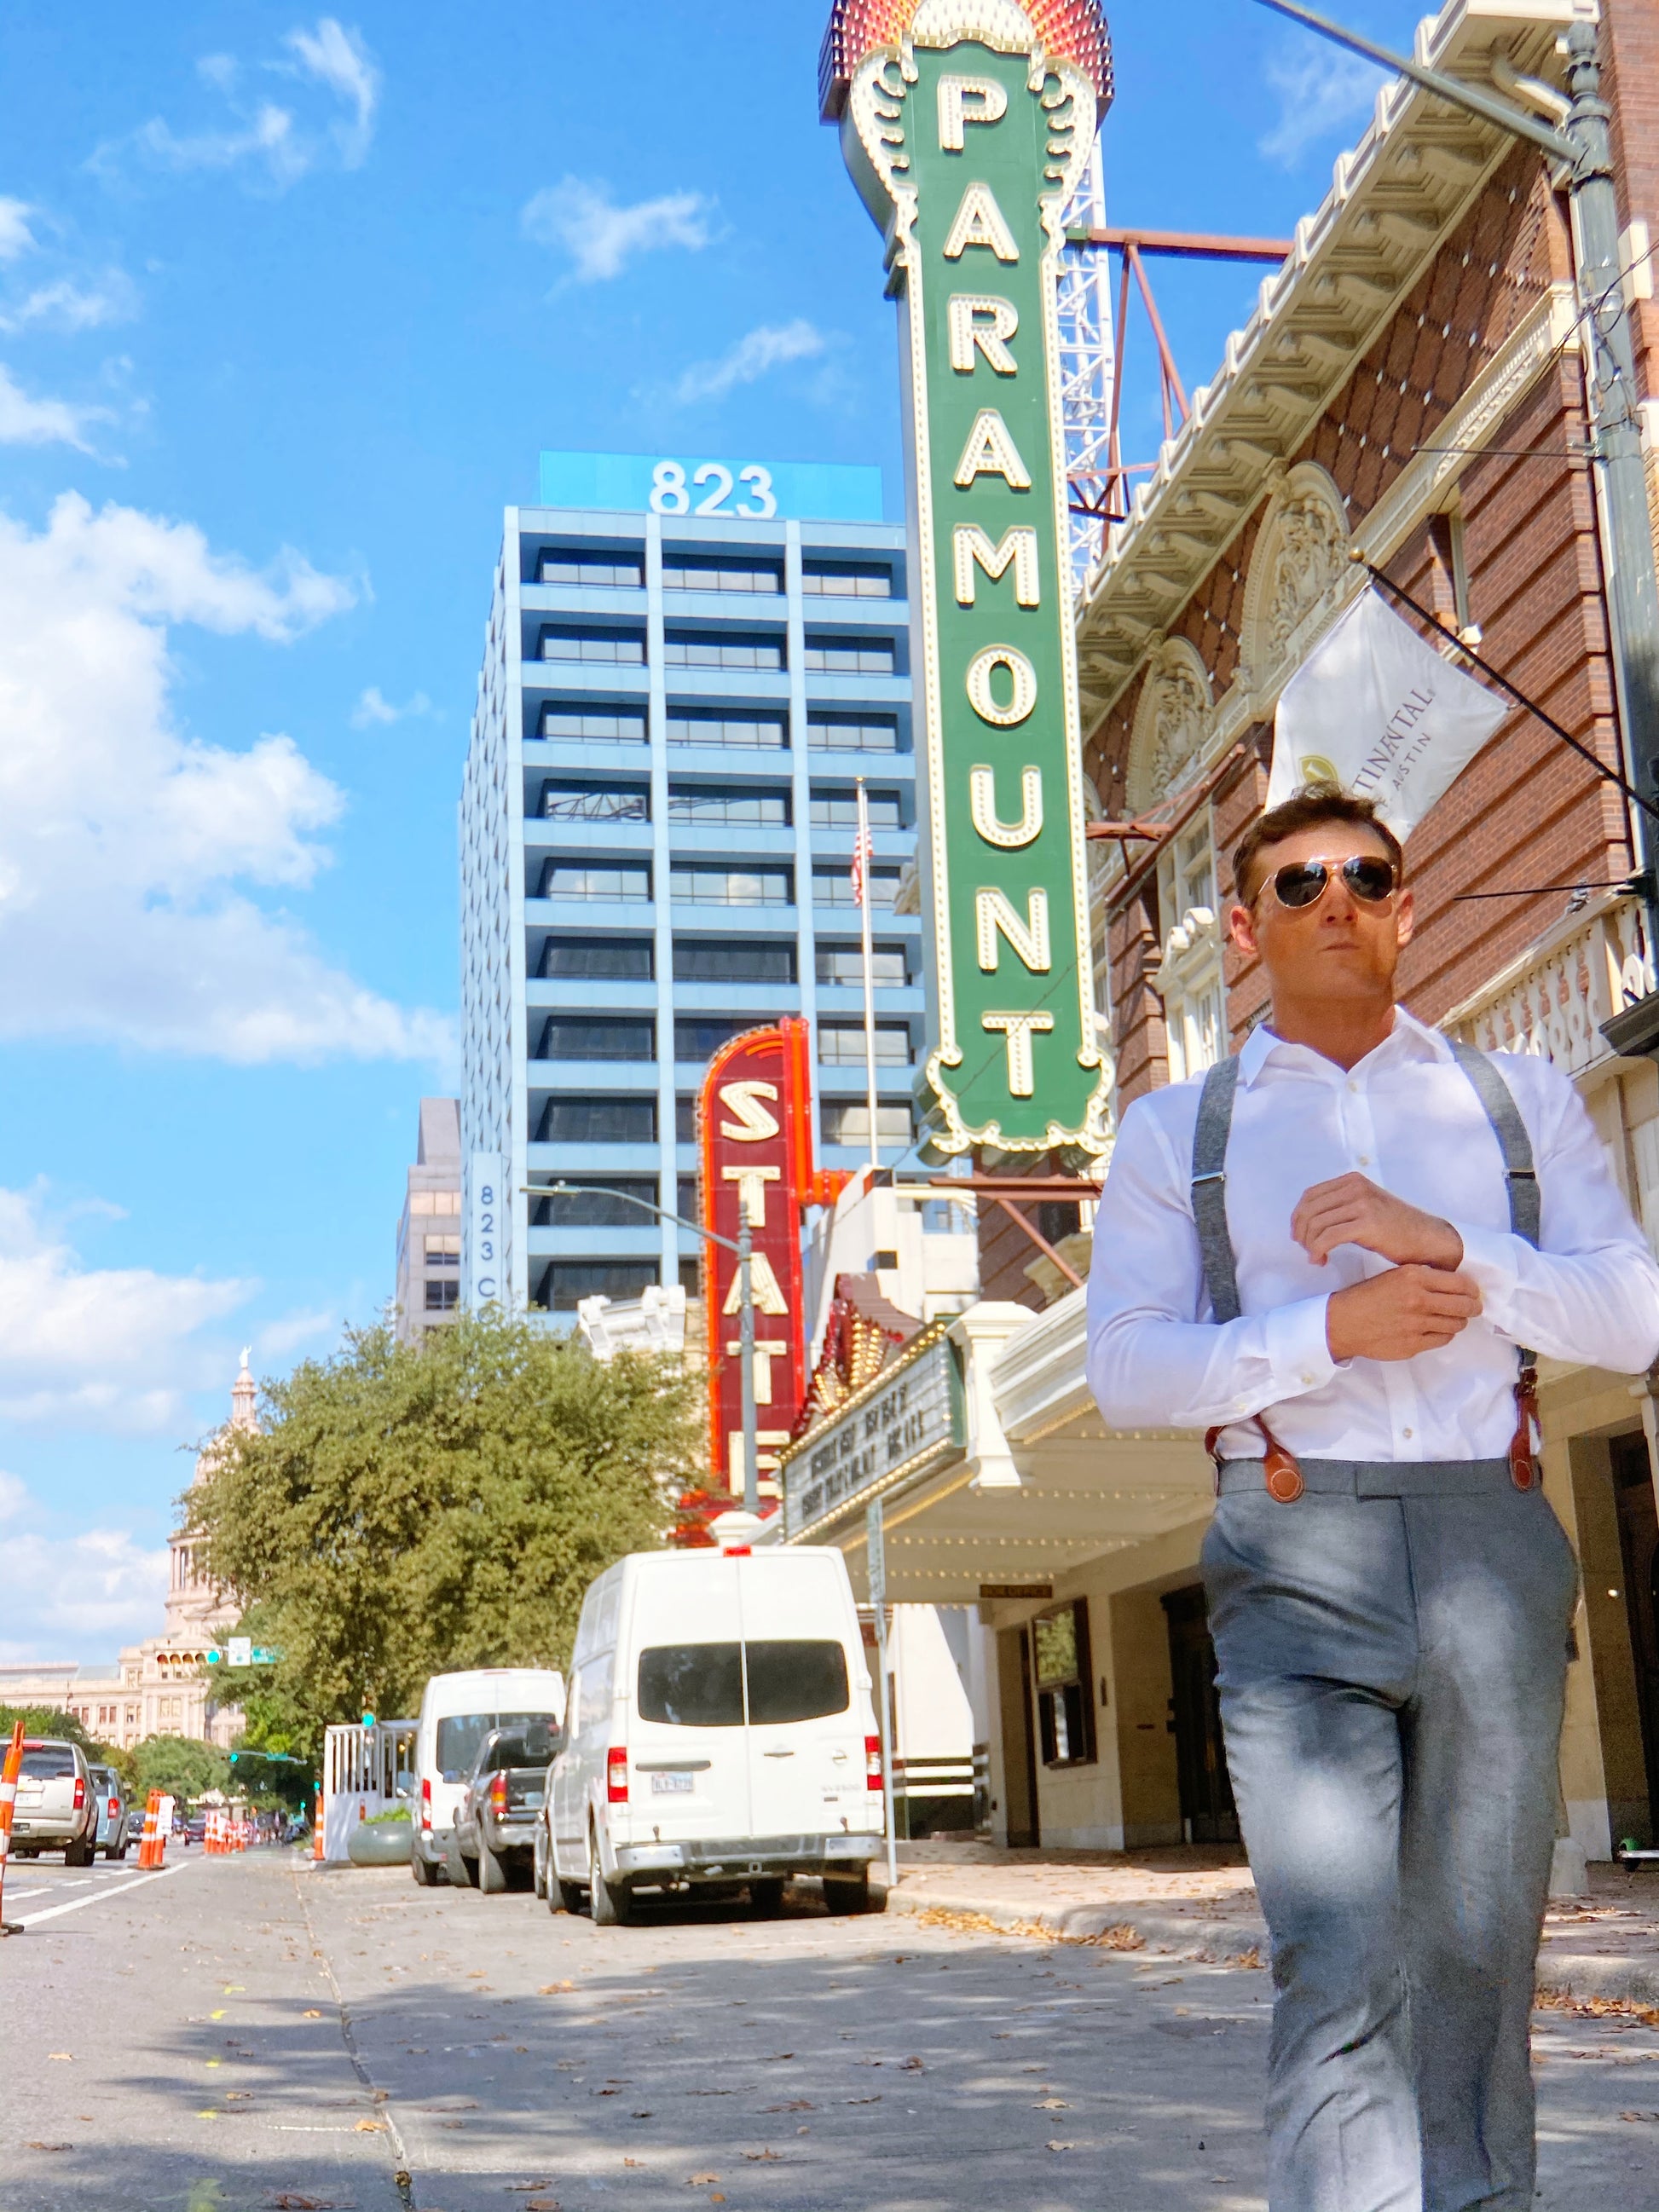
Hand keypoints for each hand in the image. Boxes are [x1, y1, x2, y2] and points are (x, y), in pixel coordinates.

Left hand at [1292, 1173, 1462, 1268]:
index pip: (1310, 1195)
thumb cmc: (1395, 1228)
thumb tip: (1307, 1220)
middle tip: (1305, 1250)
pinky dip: (1317, 1251)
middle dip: (1301, 1233)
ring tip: (1316, 1257)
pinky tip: (1321, 1260)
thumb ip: (1340, 1206)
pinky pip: (1328, 1237)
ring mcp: (1362, 1203)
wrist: (1427, 1239)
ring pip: (1316, 1224)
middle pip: (1309, 1209)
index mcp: (1352, 1180)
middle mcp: (1355, 1187)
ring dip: (1309, 1245)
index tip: (1299, 1236)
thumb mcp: (1365, 1207)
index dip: (1298, 1217)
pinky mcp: (1367, 1223)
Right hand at [1325, 1265, 1482, 1362]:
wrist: (1342, 1323)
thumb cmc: (1366, 1296)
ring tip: (1452, 1319)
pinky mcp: (1414, 1344)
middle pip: (1464, 1305)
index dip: (1472, 1289)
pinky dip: (1444, 1333)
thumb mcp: (1393, 1275)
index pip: (1460, 1283)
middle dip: (1473, 1307)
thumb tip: (1454, 1284)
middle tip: (1473, 1307)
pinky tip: (1436, 1329)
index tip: (1473, 1292)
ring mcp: (1417, 1324)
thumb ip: (1423, 1277)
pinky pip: (1443, 1339)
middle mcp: (1418, 1299)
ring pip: (1457, 1324)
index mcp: (1414, 1277)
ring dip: (1458, 1321)